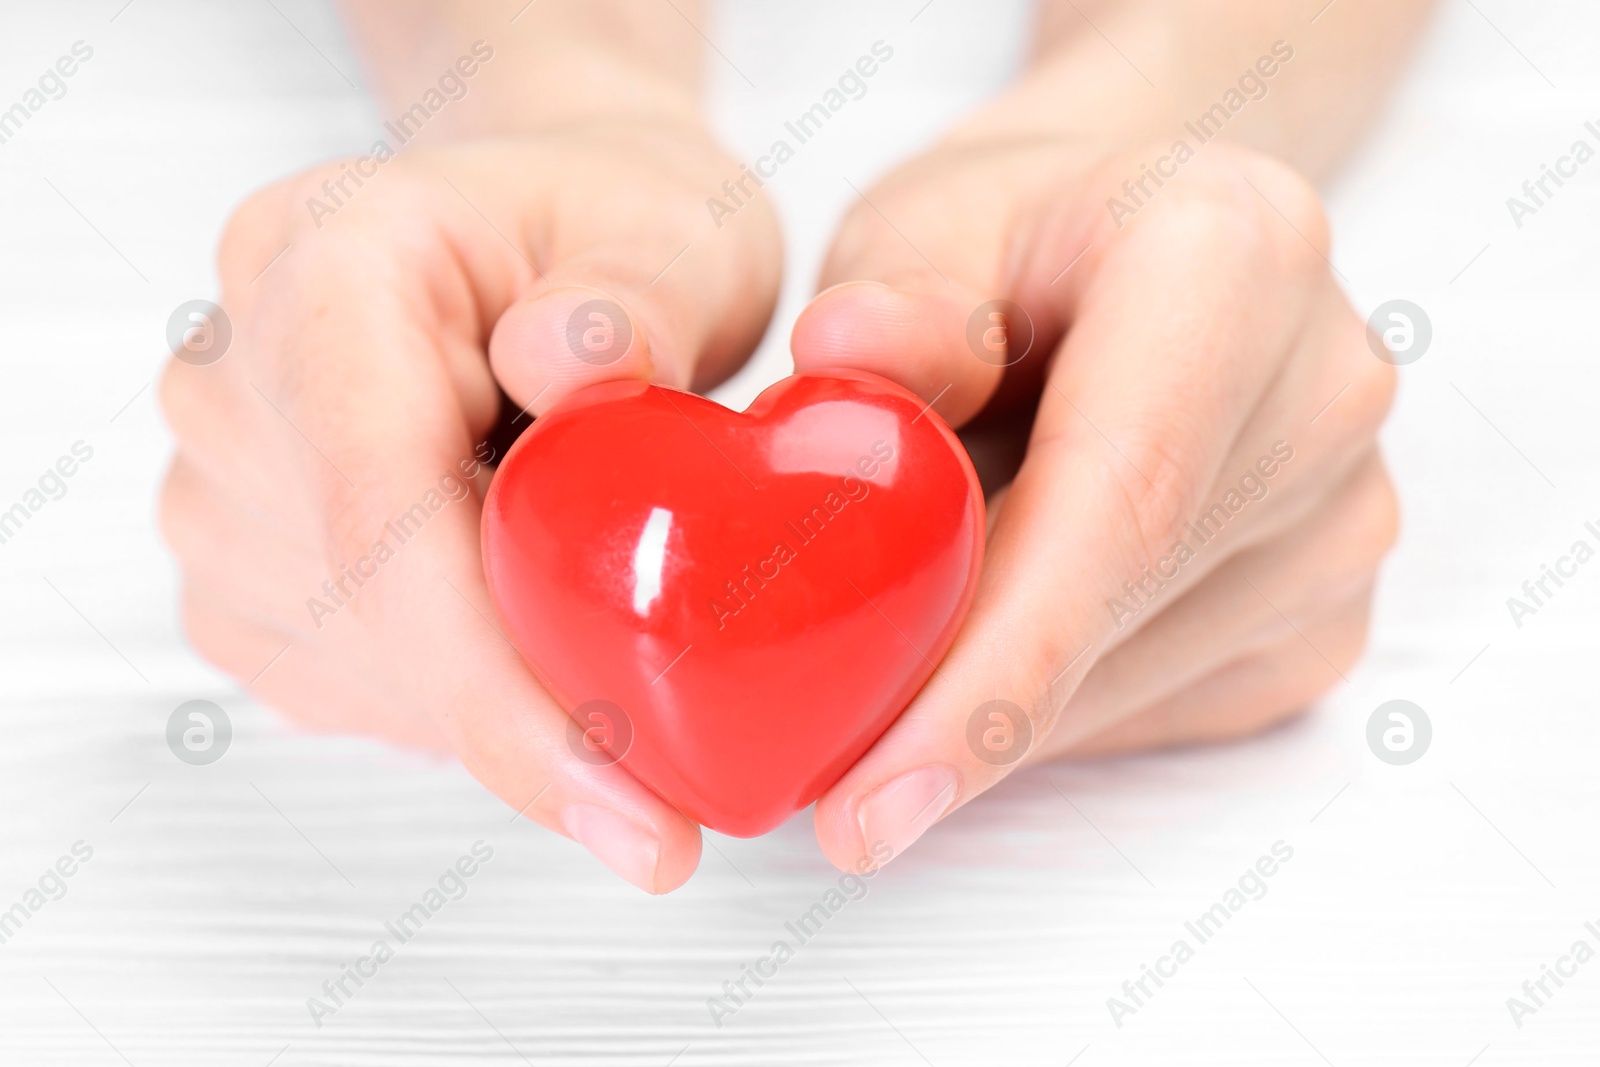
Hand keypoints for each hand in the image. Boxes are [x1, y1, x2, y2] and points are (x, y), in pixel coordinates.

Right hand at [159, 120, 779, 891]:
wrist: (549, 228)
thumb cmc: (611, 221)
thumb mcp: (674, 227)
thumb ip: (637, 292)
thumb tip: (571, 369)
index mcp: (321, 270)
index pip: (382, 520)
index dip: (498, 690)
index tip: (624, 806)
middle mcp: (235, 377)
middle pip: (366, 616)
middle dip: (530, 715)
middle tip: (680, 767)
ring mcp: (220, 474)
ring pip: (356, 668)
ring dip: (498, 697)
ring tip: (604, 615)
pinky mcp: (243, 559)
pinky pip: (345, 680)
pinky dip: (456, 693)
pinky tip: (528, 620)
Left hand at [793, 129, 1397, 869]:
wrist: (1142, 243)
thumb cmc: (1017, 230)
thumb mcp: (928, 217)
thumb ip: (898, 288)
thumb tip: (842, 359)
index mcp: (1237, 259)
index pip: (1115, 506)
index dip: (990, 678)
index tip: (869, 805)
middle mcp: (1328, 392)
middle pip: (1121, 612)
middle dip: (952, 719)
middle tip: (814, 776)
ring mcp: (1346, 513)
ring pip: (1137, 682)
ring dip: (993, 711)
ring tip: (892, 657)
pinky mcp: (1328, 605)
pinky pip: (1166, 701)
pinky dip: (1052, 709)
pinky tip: (986, 650)